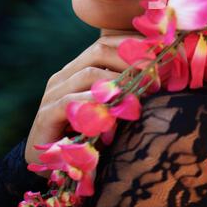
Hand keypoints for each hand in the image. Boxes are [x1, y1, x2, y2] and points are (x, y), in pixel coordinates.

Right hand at [25, 33, 142, 173]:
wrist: (50, 163)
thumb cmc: (85, 134)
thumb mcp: (107, 109)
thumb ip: (122, 93)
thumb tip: (156, 79)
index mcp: (77, 68)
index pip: (105, 43)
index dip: (132, 44)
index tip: (160, 51)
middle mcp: (65, 75)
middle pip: (98, 50)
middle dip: (130, 58)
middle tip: (154, 71)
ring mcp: (53, 93)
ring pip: (88, 73)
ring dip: (118, 81)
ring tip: (141, 89)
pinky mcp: (46, 114)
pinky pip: (71, 101)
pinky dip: (95, 102)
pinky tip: (113, 110)